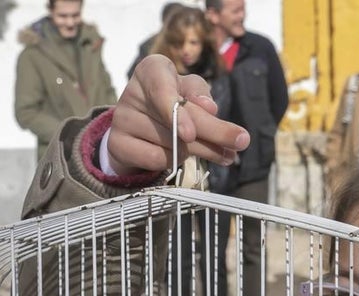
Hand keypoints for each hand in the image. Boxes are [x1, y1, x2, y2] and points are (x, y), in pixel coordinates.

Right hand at [108, 54, 249, 176]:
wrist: (139, 128)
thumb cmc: (172, 102)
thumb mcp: (190, 92)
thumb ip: (202, 95)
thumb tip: (209, 108)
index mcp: (151, 70)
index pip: (164, 85)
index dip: (181, 106)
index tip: (206, 118)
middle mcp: (132, 92)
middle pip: (175, 119)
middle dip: (213, 133)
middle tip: (241, 142)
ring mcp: (122, 119)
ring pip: (171, 143)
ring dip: (200, 151)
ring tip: (216, 152)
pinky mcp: (117, 144)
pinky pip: (156, 159)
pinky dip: (174, 162)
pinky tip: (180, 157)